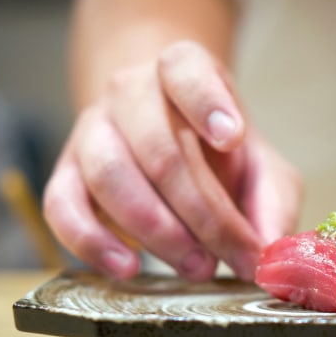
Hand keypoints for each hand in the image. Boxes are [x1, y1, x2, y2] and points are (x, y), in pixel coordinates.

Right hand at [44, 40, 301, 281]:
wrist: (166, 141)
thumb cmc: (220, 156)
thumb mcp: (263, 168)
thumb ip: (274, 205)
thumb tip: (270, 256)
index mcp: (183, 72)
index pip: (185, 68)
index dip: (207, 101)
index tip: (234, 138)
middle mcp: (130, 93)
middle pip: (158, 146)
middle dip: (200, 212)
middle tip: (229, 256)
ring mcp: (92, 131)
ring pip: (110, 175)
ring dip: (156, 231)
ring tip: (197, 267)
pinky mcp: (65, 174)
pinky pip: (61, 206)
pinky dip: (91, 242)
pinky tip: (127, 268)